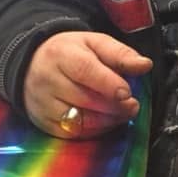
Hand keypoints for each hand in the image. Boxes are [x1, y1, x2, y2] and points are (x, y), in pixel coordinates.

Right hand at [23, 31, 152, 138]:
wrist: (32, 64)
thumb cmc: (71, 52)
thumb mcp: (95, 43)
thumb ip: (121, 54)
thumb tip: (145, 65)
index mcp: (62, 55)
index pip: (84, 70)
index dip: (108, 83)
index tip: (127, 93)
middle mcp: (47, 80)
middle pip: (83, 98)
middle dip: (113, 106)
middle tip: (133, 106)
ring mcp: (42, 104)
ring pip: (77, 119)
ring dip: (106, 121)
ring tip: (123, 114)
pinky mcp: (43, 123)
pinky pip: (71, 133)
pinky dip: (93, 131)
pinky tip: (107, 122)